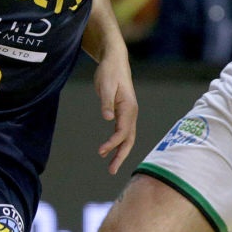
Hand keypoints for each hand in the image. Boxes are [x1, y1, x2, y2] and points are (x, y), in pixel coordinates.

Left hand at [92, 48, 137, 174]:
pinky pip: (122, 132)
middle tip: (111, 171)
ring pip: (127, 137)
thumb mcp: (105, 85)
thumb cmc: (110, 72)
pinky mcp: (122, 112)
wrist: (114, 60)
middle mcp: (131, 113)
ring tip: (111, 167)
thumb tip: (107, 118)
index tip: (101, 151)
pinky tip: (110, 150)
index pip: (123, 132)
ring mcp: (128, 113)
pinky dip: (117, 142)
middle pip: (129, 139)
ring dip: (120, 152)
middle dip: (121, 155)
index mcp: (129, 108)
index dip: (112, 143)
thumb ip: (106, 102)